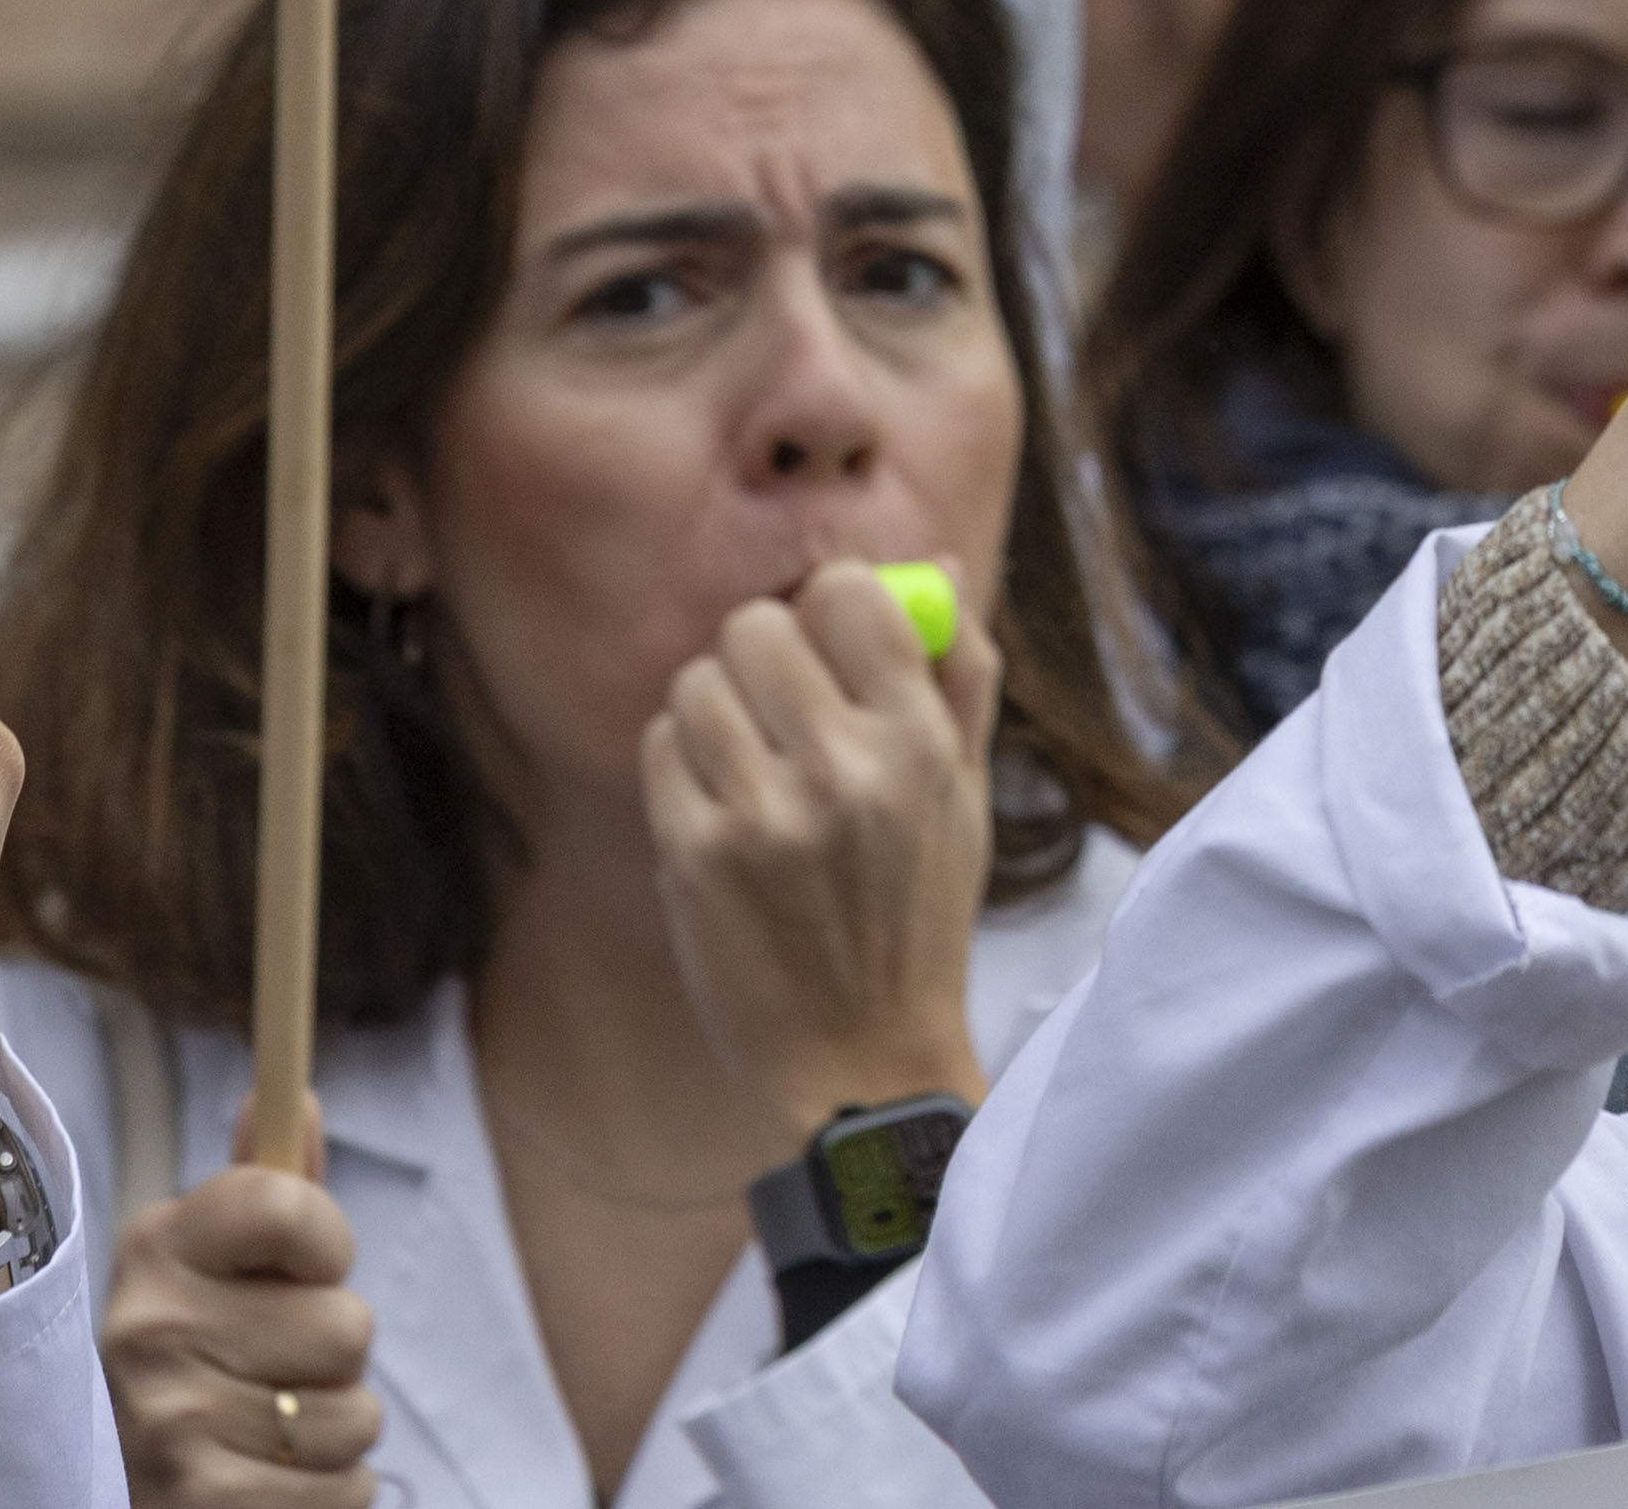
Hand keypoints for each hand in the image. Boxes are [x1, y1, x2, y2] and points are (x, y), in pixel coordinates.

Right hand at [106, 1135, 380, 1508]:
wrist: (121, 1485)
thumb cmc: (201, 1357)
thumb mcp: (220, 1265)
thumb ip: (270, 1189)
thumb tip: (300, 1099)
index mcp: (158, 1248)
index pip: (288, 1203)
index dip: (326, 1243)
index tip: (306, 1270)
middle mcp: (148, 1327)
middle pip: (349, 1326)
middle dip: (334, 1359)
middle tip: (272, 1371)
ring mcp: (168, 1419)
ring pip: (357, 1416)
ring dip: (334, 1433)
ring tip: (268, 1431)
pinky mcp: (198, 1498)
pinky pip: (346, 1489)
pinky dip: (327, 1496)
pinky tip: (269, 1483)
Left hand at [641, 560, 998, 1132]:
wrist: (861, 1058)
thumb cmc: (917, 916)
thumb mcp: (967, 794)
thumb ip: (961, 674)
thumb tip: (943, 570)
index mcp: (920, 741)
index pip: (847, 592)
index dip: (831, 605)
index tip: (830, 640)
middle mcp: (843, 768)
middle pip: (756, 624)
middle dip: (764, 653)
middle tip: (781, 703)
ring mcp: (762, 814)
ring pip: (696, 681)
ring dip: (716, 706)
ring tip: (750, 760)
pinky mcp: (692, 855)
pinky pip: (661, 745)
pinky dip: (684, 761)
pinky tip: (720, 803)